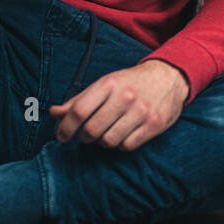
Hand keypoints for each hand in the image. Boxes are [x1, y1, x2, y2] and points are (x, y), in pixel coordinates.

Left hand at [48, 59, 188, 151]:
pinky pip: (127, 146)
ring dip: (102, 141)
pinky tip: (122, 134)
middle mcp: (125, 97)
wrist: (169, 77)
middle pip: (91, 130)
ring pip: (108, 141)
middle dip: (84, 136)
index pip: (79, 110)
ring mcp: (141, 111)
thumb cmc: (131, 82)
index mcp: (109, 84)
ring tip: (107, 132)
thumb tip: (54, 113)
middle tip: (86, 134)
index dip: (65, 127)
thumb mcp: (105, 84)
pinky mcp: (154, 124)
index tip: (61, 136)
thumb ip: (79, 100)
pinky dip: (120, 145)